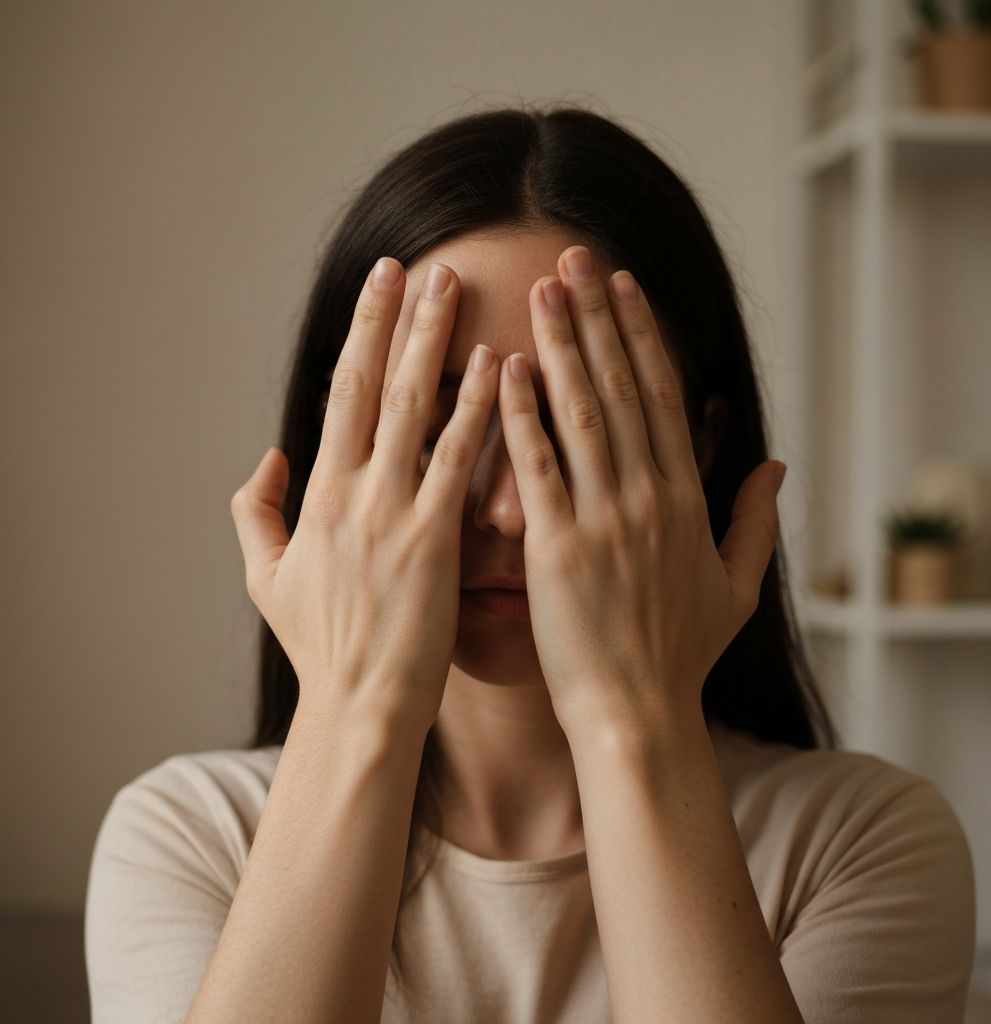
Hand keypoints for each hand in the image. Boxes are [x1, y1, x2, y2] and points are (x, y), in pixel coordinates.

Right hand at [230, 258, 497, 733]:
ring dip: (435, 343)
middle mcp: (352, 492)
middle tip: (420, 263)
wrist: (359, 707)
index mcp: (317, 495)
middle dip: (396, 319)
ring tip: (458, 290)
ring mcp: (393, 513)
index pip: (340, 394)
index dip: (361, 335)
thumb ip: (255, 512)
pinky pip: (458, 462)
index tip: (381, 288)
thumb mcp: (265, 578)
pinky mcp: (435, 541)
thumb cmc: (321, 649)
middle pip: (373, 385)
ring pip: (414, 409)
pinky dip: (477, 411)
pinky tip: (497, 367)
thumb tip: (267, 455)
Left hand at [497, 245, 785, 738]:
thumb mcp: (736, 588)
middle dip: (597, 317)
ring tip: (541, 290)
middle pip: (622, 388)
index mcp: (685, 499)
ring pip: (582, 413)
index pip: (662, 397)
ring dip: (562, 345)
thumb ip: (756, 520)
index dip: (642, 336)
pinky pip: (537, 467)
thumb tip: (775, 464)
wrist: (638, 715)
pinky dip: (521, 415)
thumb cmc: (681, 657)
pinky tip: (505, 368)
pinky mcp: (557, 547)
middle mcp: (648, 497)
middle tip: (573, 257)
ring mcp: (603, 519)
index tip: (624, 287)